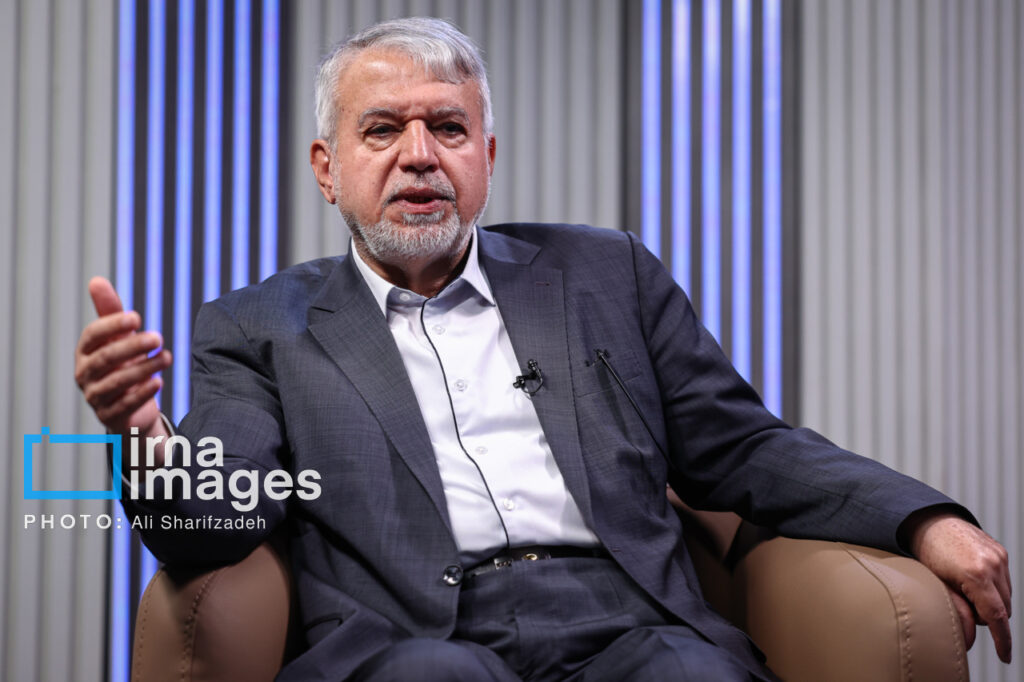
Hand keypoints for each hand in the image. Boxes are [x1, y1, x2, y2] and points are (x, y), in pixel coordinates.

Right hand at [74, 277, 171, 437]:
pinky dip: (142, 393)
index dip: (112, 325)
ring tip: (168, 357)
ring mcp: (95, 396)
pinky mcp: (110, 416)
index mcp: (85, 351)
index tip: (136, 316)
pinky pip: (125, 405)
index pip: (92, 336)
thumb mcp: (118, 337)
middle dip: (132, 346)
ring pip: (117, 382)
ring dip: (145, 368)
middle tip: (158, 337)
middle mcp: (85, 374)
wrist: (129, 404)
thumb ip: (110, 311)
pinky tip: (159, 382)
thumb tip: (96, 280)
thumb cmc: (122, 362)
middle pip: (105, 358)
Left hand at [907, 510, 1011, 662]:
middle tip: (963, 603)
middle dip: (988, 616)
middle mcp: (992, 564)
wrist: (930, 522)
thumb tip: (968, 638)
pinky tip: (973, 579)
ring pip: (1007, 596)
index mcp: (976, 574)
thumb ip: (958, 611)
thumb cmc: (928, 553)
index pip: (996, 616)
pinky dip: (994, 588)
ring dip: (992, 602)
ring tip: (965, 588)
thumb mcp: (938, 585)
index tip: (1005, 656)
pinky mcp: (1001, 552)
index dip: (1003, 640)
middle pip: (1003, 609)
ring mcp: (999, 556)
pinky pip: (1005, 581)